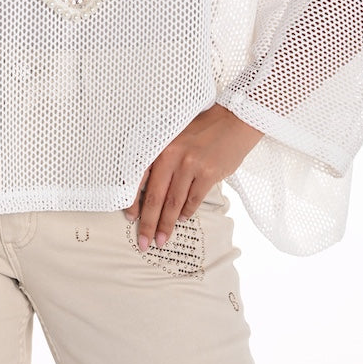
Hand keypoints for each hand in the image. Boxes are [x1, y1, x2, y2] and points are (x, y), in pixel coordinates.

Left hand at [123, 104, 262, 251]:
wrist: (232, 121)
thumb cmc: (201, 129)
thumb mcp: (174, 136)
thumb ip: (161, 158)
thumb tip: (145, 188)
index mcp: (159, 145)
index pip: (139, 178)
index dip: (133, 201)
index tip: (130, 218)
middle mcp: (172, 155)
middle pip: (155, 196)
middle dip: (148, 223)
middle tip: (143, 242)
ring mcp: (190, 165)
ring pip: (174, 203)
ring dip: (167, 224)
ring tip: (161, 239)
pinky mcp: (208, 174)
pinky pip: (193, 200)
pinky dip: (187, 213)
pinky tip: (182, 219)